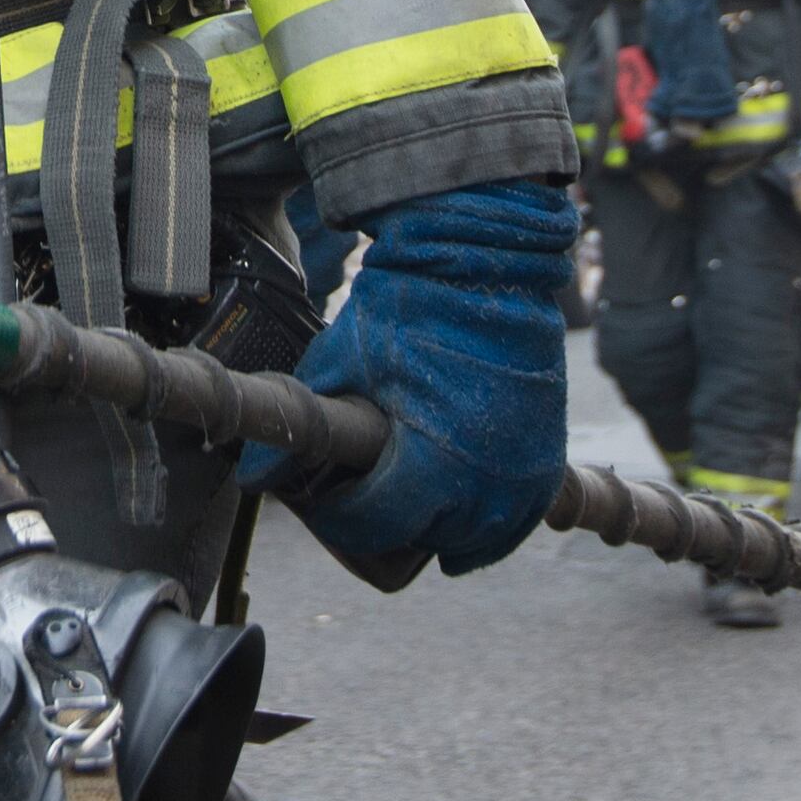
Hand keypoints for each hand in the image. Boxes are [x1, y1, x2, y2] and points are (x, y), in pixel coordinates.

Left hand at [239, 179, 574, 589]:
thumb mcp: (339, 361)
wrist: (481, 260)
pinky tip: (460, 532)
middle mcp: (485, 480)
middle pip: (425, 539)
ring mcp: (524, 470)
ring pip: (475, 540)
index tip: (322, 501)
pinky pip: (519, 520)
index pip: (376, 524)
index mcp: (432, 460)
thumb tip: (253, 476)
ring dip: (439, 534)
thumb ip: (298, 425)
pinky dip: (489, 531)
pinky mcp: (547, 454)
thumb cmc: (407, 307)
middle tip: (360, 503)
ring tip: (407, 514)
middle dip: (386, 527)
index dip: (340, 519)